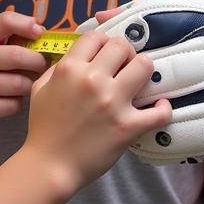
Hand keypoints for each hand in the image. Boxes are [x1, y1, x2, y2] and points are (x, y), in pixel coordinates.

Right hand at [0, 12, 48, 128]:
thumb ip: (9, 32)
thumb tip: (41, 31)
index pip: (5, 21)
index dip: (26, 25)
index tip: (40, 33)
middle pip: (17, 56)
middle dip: (37, 61)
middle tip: (42, 65)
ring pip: (19, 84)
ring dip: (28, 84)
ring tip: (25, 82)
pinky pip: (13, 105)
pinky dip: (18, 102)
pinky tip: (11, 99)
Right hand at [23, 31, 171, 192]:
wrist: (50, 166)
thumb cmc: (43, 127)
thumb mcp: (41, 88)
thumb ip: (58, 67)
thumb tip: (78, 57)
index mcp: (70, 68)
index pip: (96, 36)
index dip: (102, 43)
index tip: (105, 55)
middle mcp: (92, 80)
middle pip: (122, 45)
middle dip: (125, 54)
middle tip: (123, 68)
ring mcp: (113, 102)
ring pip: (144, 66)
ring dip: (144, 73)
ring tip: (139, 84)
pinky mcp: (128, 126)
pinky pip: (159, 111)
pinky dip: (162, 109)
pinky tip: (157, 108)